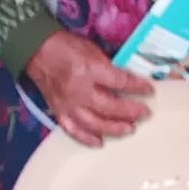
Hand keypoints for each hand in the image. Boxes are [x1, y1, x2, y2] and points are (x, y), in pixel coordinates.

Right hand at [24, 29, 151, 144]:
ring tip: (129, 129)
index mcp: (90, 70)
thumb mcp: (93, 49)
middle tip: (145, 113)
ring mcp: (68, 104)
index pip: (120, 81)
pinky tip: (100, 142)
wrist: (39, 52)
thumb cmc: (68, 47)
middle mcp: (79, 90)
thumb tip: (129, 79)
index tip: (150, 90)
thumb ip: (109, 66)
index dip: (138, 86)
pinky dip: (87, 138)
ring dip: (114, 129)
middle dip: (130, 112)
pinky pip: (74, 130)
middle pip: (110, 107)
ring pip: (94, 123)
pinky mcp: (59, 112)